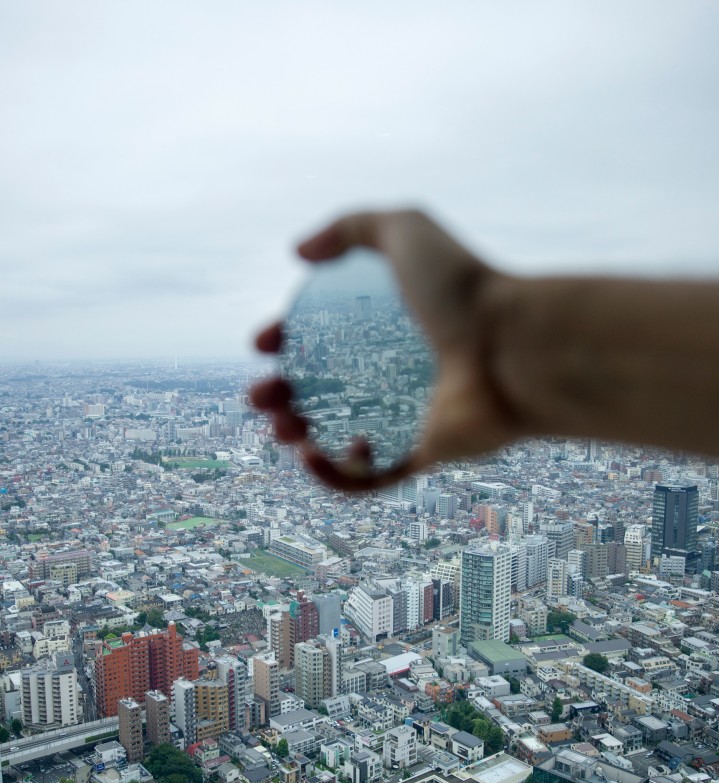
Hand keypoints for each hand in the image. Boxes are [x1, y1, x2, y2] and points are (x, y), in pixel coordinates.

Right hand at [250, 209, 524, 490]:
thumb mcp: (407, 228)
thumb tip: (298, 253)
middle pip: (320, 389)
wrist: (515, 351)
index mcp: (387, 326)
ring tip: (280, 427)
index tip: (263, 342)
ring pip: (334, 436)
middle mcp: (393, 372)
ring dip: (295, 435)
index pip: (322, 337)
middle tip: (261, 394)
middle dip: (278, 393)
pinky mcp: (417, 457)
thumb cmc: (465, 289)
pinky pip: (365, 480)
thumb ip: (350, 225)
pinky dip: (331, 475)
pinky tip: (312, 454)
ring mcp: (404, 417)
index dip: (284, 339)